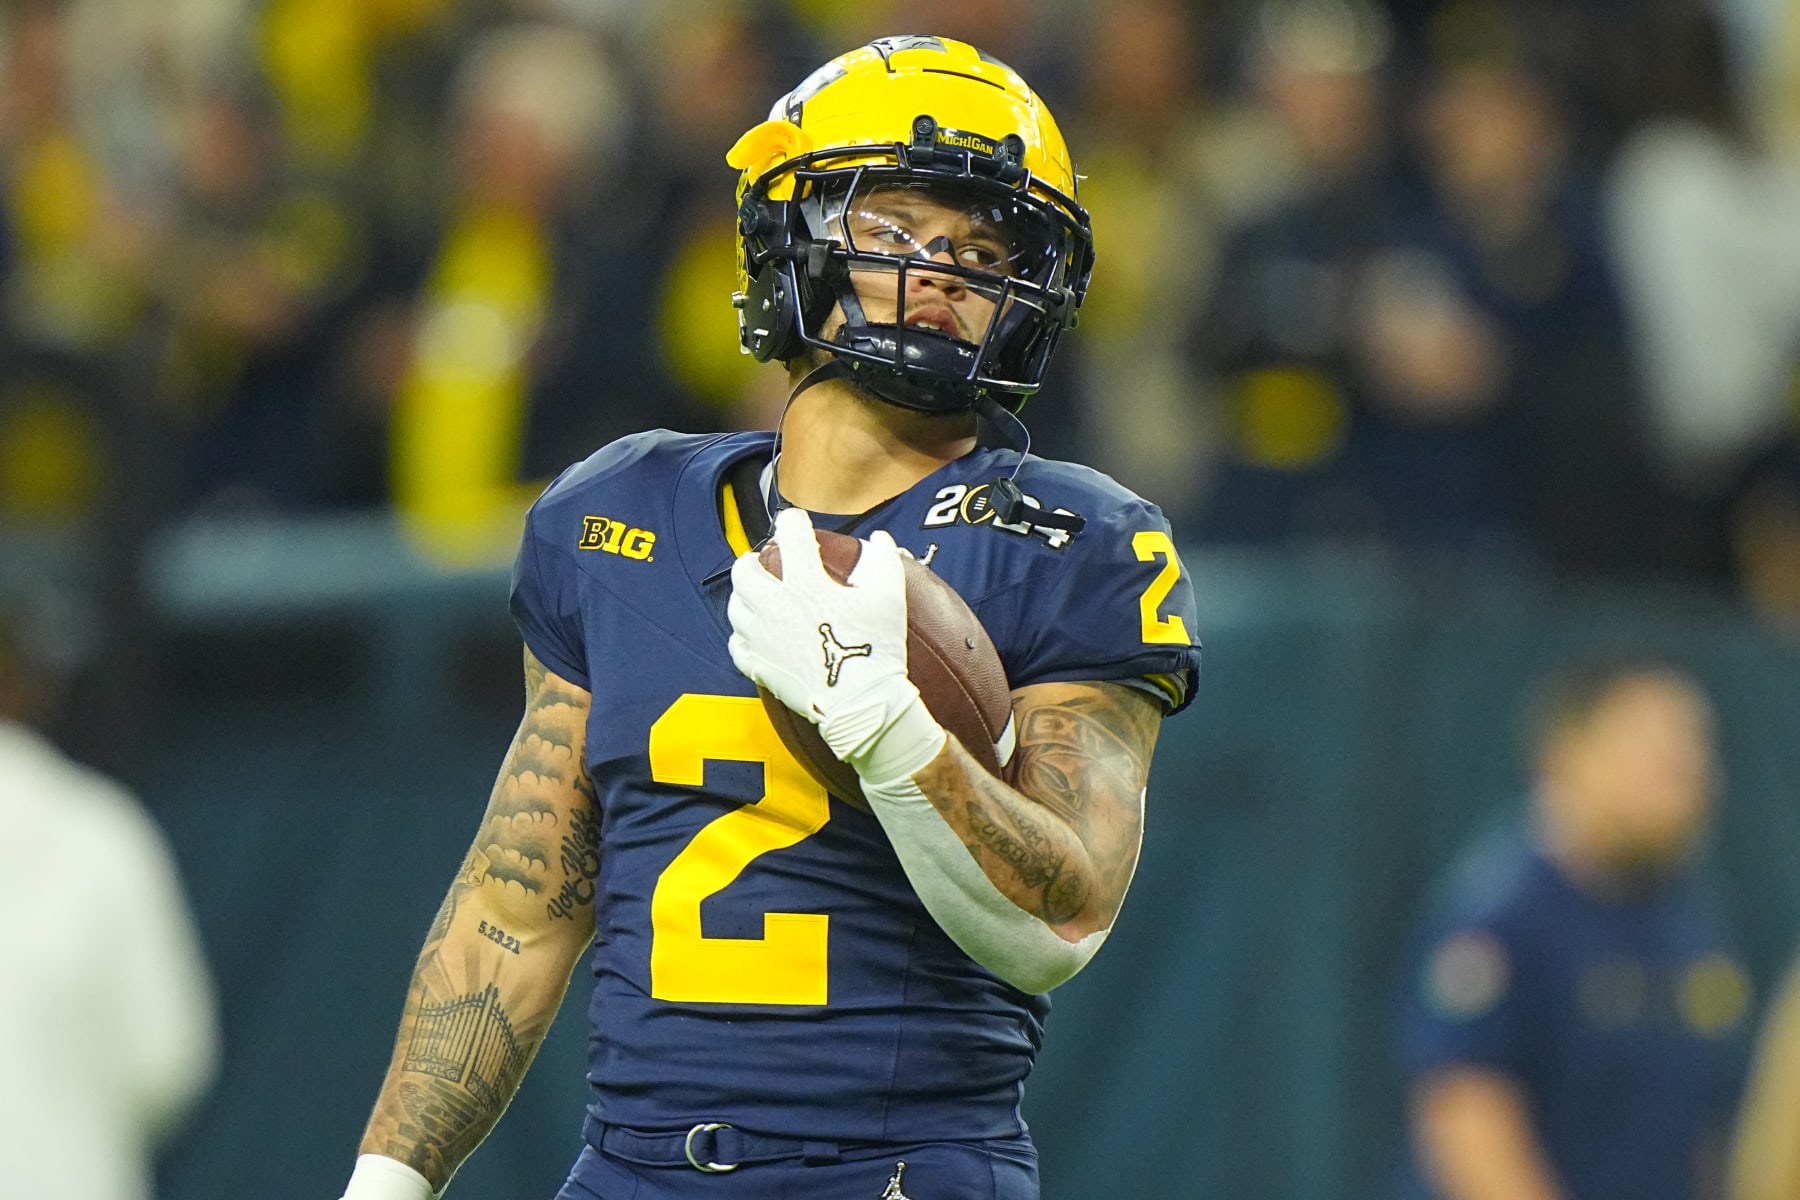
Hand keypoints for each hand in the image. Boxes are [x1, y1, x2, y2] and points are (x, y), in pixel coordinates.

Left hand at [728, 508, 944, 785]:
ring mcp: (762, 638)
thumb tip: (880, 539)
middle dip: (750, 560)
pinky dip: (742, 634)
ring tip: (755, 594)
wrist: (862, 704)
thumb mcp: (890, 598)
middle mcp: (775, 607)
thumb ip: (884, 561)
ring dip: (743, 595)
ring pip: (735, 607)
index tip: (798, 524)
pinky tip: (753, 633)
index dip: (793, 522)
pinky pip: (736, 645)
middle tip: (760, 561)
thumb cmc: (877, 650)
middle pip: (743, 572)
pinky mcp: (759, 667)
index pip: (790, 535)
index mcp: (806, 584)